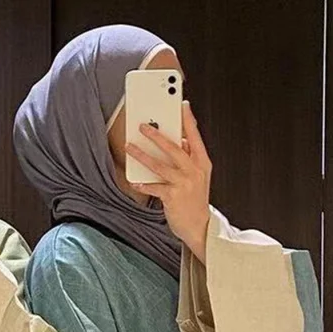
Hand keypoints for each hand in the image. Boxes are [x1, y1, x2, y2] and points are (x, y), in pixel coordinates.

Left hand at [126, 101, 211, 261]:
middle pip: (174, 148)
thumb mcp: (198, 176)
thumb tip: (180, 141)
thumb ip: (189, 159)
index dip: (188, 120)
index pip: (195, 136)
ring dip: (143, 156)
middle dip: (157, 135)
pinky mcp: (173, 197)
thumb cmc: (195, 200)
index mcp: (202, 162)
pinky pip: (154, 187)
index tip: (182, 104)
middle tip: (143, 126)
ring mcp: (184, 183)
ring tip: (130, 148)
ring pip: (160, 165)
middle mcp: (194, 171)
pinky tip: (133, 182)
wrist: (199, 226)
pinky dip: (143, 185)